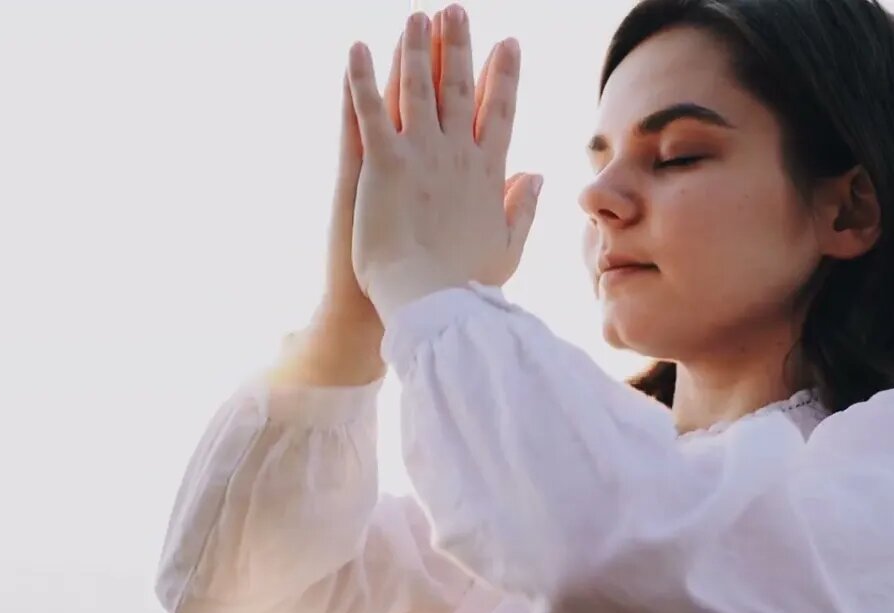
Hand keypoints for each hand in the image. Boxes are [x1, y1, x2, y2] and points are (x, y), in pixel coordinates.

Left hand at [345, 7, 542, 320]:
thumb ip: (524, 207)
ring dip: (416, 48)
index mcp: (489, 175)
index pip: (501, 112)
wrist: (431, 303)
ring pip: (417, 88)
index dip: (505, 75)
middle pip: (461, 88)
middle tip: (457, 10)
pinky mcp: (382, 164)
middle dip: (460, 46)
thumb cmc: (468, 285)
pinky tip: (356, 47)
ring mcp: (421, 156)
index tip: (509, 43)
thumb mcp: (508, 247)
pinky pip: (369, 110)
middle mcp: (458, 156)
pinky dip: (361, 77)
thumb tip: (537, 174)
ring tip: (416, 15)